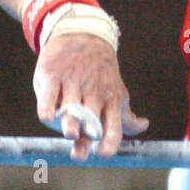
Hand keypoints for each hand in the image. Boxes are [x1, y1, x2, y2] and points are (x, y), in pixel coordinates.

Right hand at [33, 33, 147, 159]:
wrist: (82, 35)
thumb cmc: (100, 73)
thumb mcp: (117, 91)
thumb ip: (125, 116)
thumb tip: (143, 126)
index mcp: (109, 102)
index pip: (113, 125)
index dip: (110, 140)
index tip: (103, 153)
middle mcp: (92, 94)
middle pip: (90, 119)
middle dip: (86, 136)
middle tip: (80, 154)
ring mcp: (72, 83)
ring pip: (70, 107)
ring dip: (70, 121)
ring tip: (70, 133)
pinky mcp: (53, 75)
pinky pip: (49, 93)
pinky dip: (47, 105)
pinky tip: (46, 116)